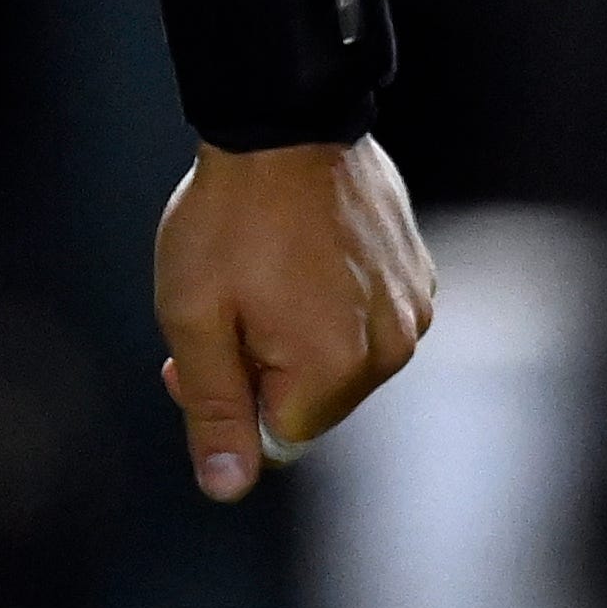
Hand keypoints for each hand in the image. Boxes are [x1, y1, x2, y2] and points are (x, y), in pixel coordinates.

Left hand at [152, 134, 431, 500]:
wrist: (283, 120)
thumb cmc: (229, 217)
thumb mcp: (193, 314)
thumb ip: (212, 405)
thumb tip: (226, 487)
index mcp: (336, 368)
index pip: (278, 436)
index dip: (225, 399)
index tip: (190, 355)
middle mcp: (391, 348)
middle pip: (312, 399)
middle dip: (259, 367)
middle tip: (216, 308)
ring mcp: (412, 307)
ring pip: (339, 357)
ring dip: (293, 332)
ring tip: (259, 270)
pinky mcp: (416, 271)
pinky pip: (365, 315)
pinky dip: (328, 299)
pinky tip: (296, 252)